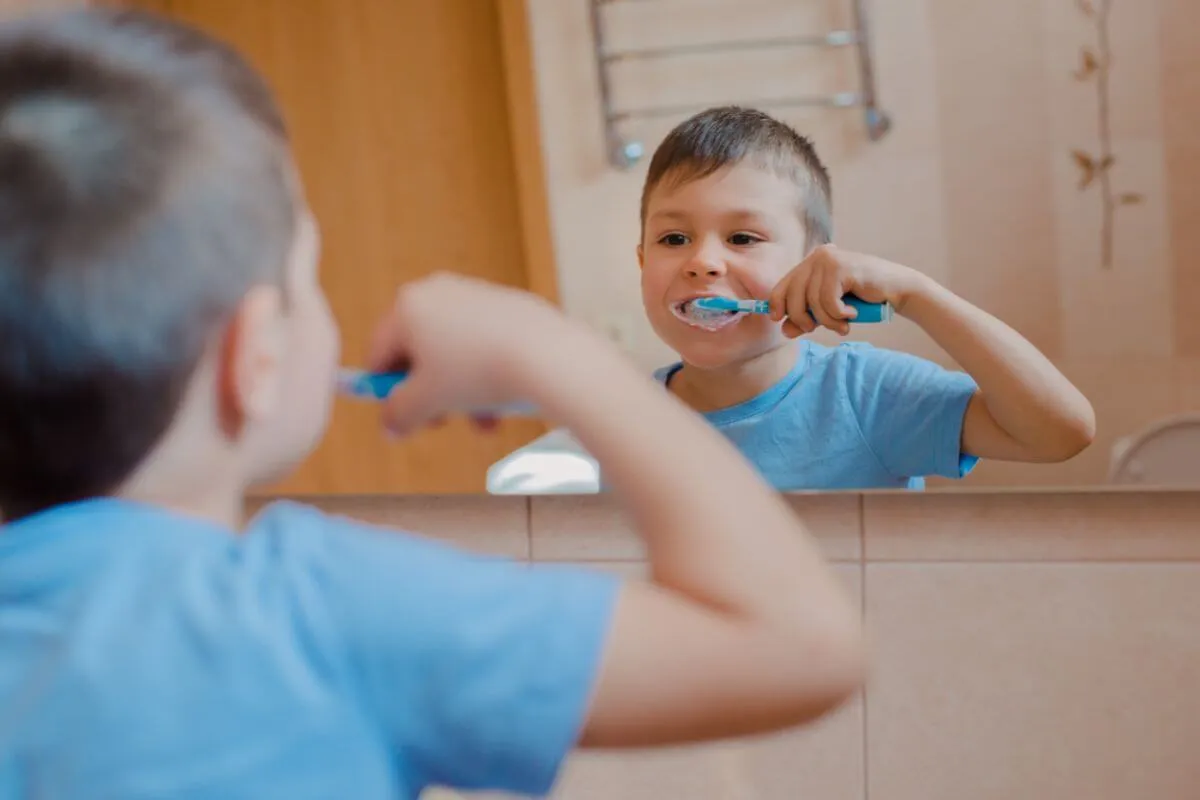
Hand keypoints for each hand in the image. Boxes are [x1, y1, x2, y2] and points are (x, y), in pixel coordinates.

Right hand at [365, 272, 579, 436]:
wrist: (545, 354)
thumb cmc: (477, 373)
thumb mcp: (427, 403)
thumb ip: (399, 414)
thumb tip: (391, 426)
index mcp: (407, 306)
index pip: (379, 353)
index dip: (384, 391)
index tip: (399, 417)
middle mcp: (437, 291)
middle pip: (420, 353)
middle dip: (431, 395)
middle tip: (443, 422)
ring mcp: (475, 295)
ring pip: (456, 355)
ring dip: (463, 394)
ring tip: (484, 423)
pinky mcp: (507, 305)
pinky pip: (484, 345)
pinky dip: (488, 375)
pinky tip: (505, 401)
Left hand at [768, 245, 924, 336]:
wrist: (896, 291)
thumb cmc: (861, 300)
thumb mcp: (827, 311)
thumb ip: (807, 319)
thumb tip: (784, 331)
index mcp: (810, 263)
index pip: (781, 285)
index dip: (776, 304)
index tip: (778, 319)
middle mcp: (816, 256)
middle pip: (793, 295)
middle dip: (802, 318)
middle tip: (815, 329)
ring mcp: (828, 259)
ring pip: (811, 301)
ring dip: (827, 320)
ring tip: (843, 323)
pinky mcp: (841, 267)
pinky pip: (828, 301)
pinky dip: (838, 314)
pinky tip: (852, 312)